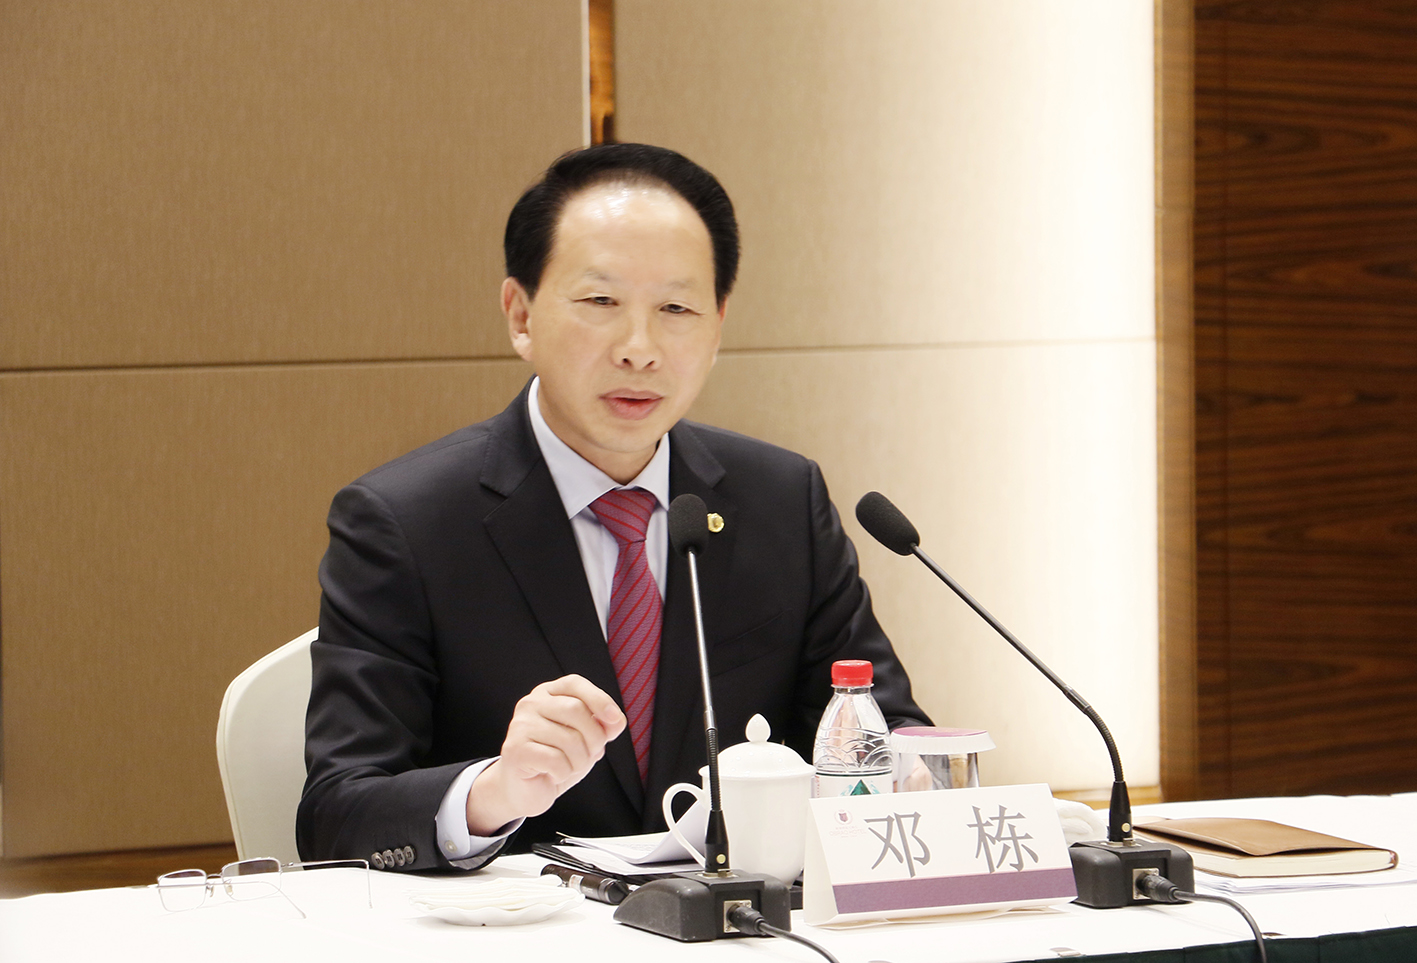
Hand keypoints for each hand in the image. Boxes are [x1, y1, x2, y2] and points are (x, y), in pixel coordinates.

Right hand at [465, 674, 626, 835]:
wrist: (526, 791)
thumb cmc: (557, 760)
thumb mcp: (586, 740)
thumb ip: (603, 726)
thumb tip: (616, 720)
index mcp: (547, 694)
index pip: (574, 683)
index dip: (599, 698)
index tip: (615, 720)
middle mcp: (530, 704)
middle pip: (576, 709)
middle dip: (594, 738)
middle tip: (589, 755)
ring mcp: (520, 725)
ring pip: (569, 739)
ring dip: (580, 762)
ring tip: (568, 768)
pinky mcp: (515, 750)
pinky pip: (556, 760)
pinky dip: (563, 773)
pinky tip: (552, 775)